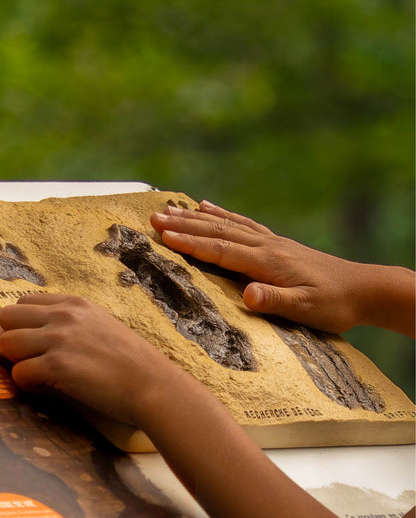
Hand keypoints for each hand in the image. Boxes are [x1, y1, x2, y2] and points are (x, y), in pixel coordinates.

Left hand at [0, 293, 192, 428]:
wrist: (152, 385)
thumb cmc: (130, 362)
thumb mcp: (100, 325)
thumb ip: (71, 324)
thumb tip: (38, 335)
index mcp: (74, 303)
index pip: (23, 302)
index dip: (23, 325)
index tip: (34, 343)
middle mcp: (63, 315)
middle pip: (7, 318)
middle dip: (12, 340)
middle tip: (30, 359)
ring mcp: (59, 339)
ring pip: (6, 343)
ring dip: (17, 362)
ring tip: (37, 375)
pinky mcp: (57, 366)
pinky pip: (18, 373)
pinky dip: (26, 384)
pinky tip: (44, 388)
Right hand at [149, 200, 364, 333]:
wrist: (364, 289)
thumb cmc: (334, 304)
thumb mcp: (306, 309)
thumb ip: (275, 302)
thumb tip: (247, 295)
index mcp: (267, 262)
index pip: (221, 250)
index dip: (190, 243)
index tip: (162, 237)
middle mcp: (266, 246)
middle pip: (217, 231)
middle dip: (183, 225)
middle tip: (153, 217)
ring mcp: (271, 242)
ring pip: (226, 224)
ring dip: (195, 217)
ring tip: (169, 209)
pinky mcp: (275, 244)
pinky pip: (241, 223)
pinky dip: (221, 214)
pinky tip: (207, 207)